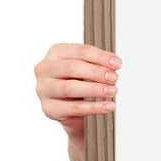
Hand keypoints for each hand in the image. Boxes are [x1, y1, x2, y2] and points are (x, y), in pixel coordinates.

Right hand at [35, 43, 120, 160]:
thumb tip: (114, 64)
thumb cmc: (79, 83)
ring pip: (70, 88)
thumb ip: (98, 63)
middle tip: (114, 78)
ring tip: (112, 91)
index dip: (100, 57)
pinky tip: (107, 106)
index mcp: (56, 53)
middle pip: (72, 68)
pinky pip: (73, 108)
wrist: (71, 109)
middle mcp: (46, 69)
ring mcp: (44, 89)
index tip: (116, 64)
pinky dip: (93, 107)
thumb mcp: (87, 69)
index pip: (79, 51)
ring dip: (95, 89)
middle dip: (97, 73)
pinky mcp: (49, 108)